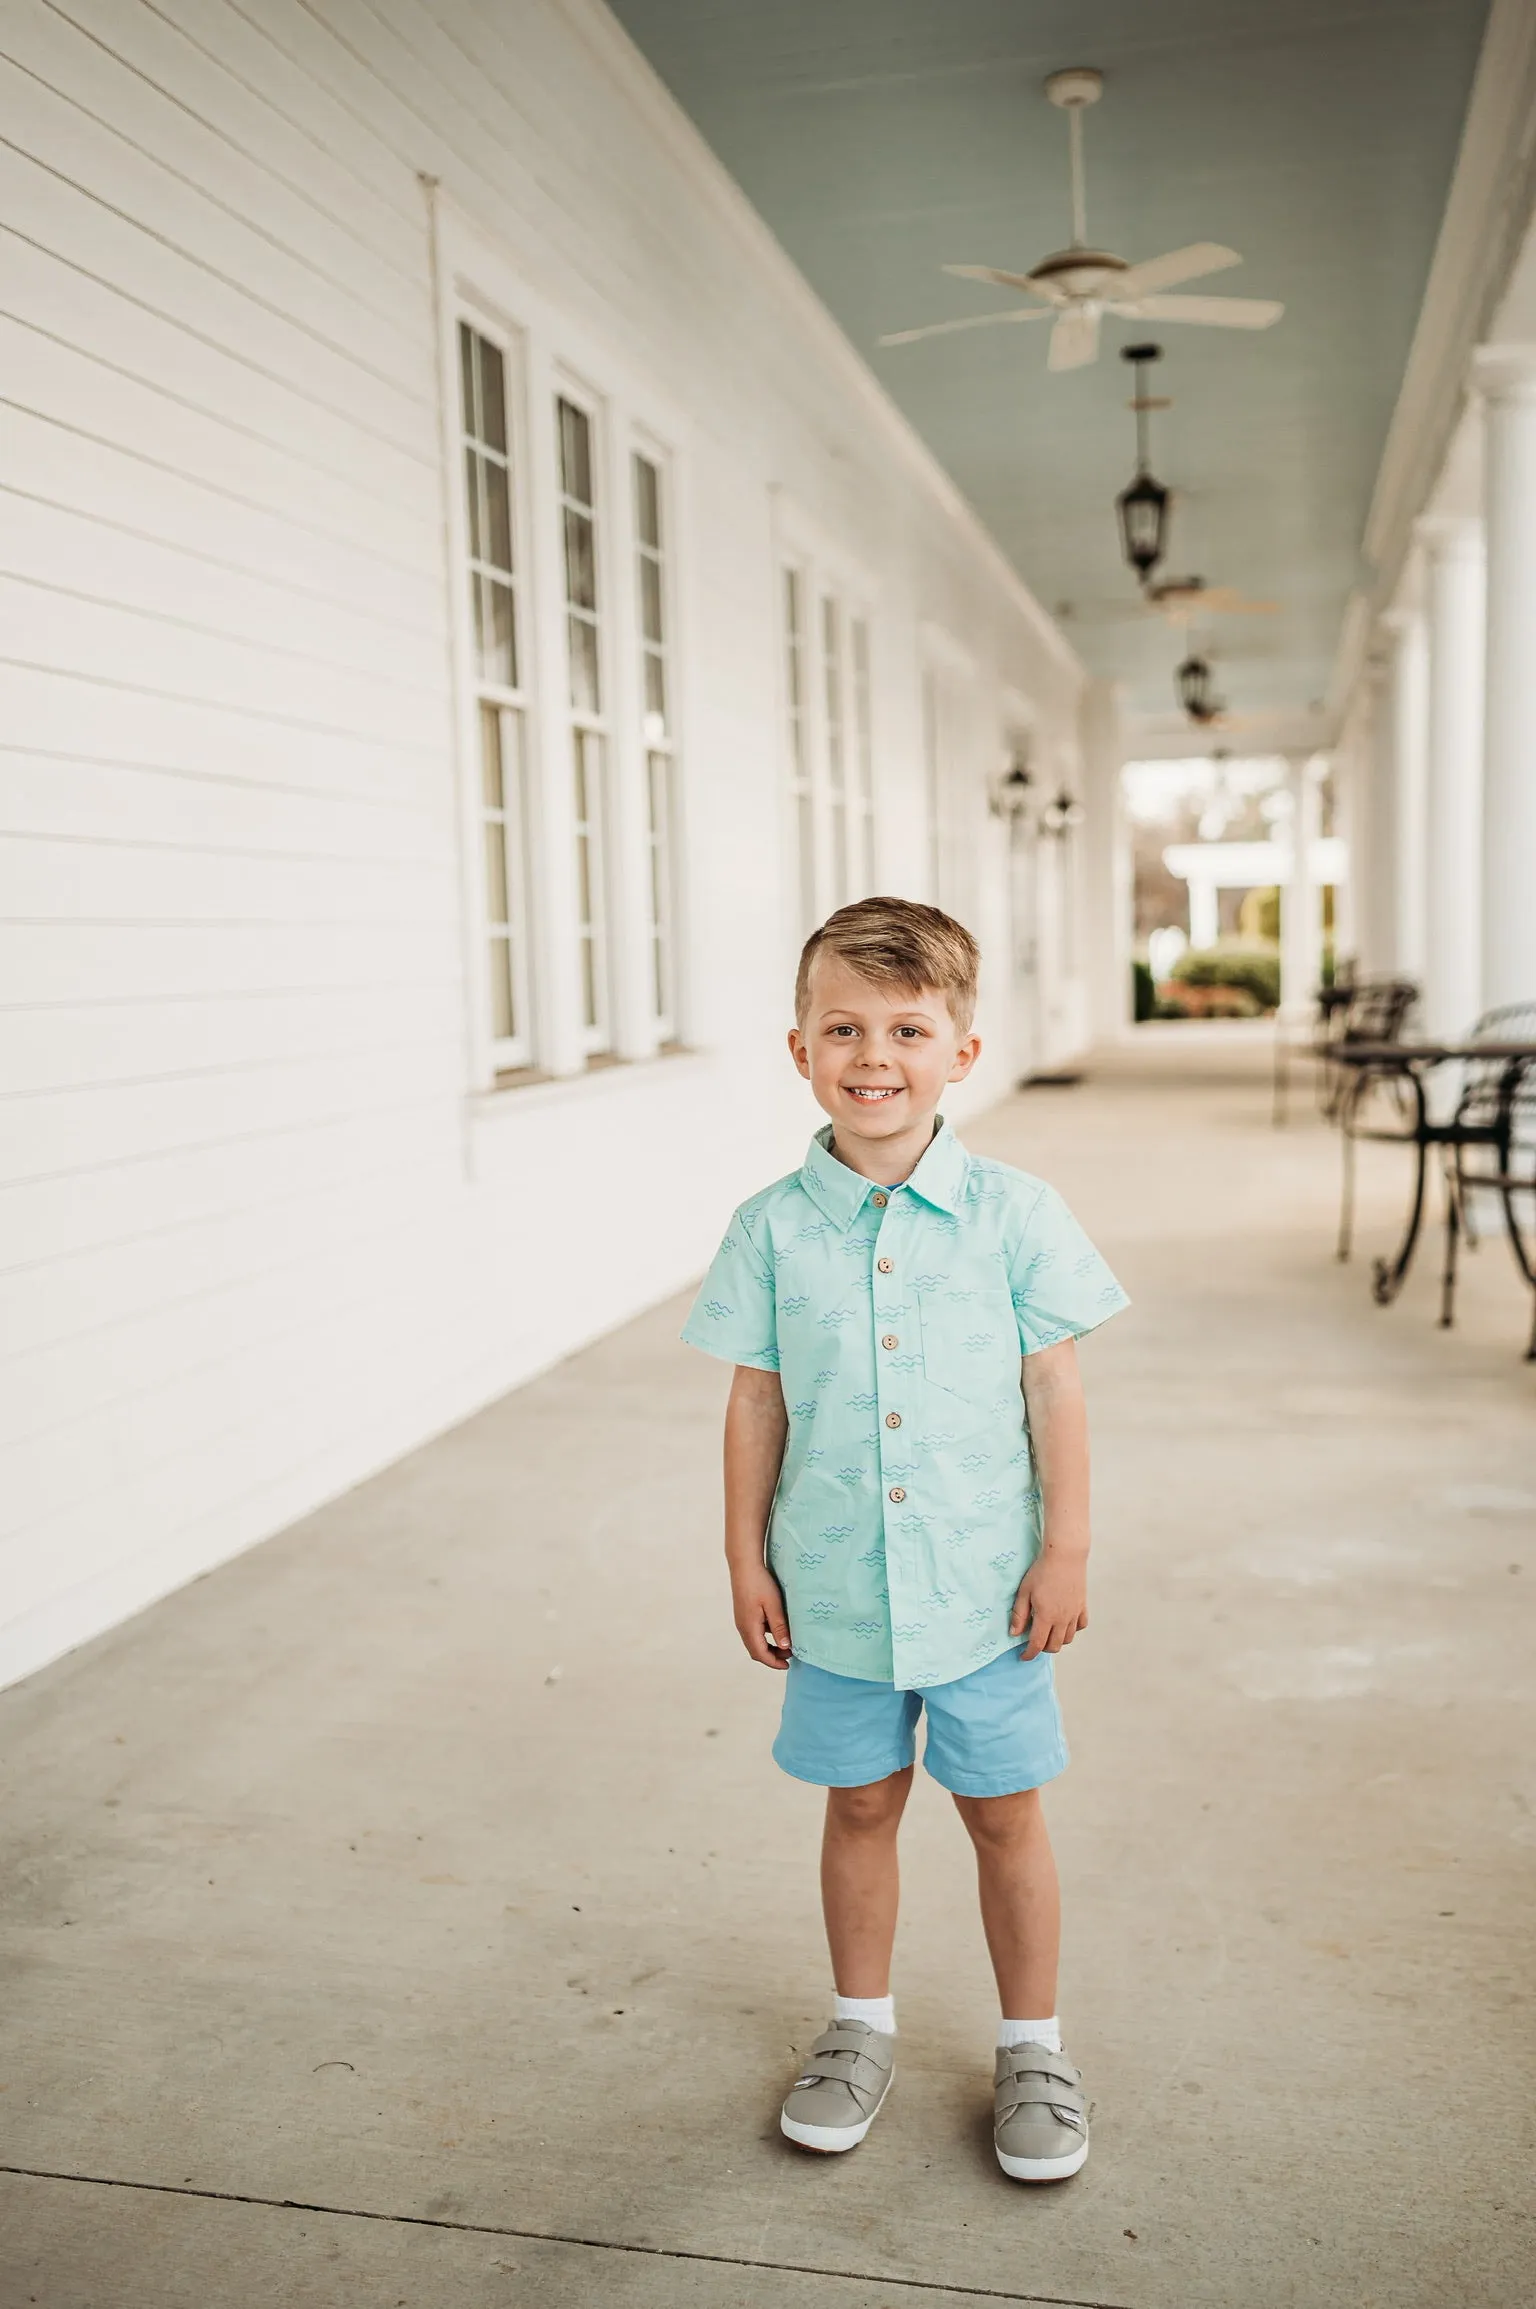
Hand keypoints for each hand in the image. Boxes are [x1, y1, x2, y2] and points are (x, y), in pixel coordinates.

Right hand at [732, 1564, 791, 1669]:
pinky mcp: (743, 1614)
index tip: (788, 1664)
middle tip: (790, 1655)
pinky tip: (777, 1629)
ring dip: (769, 1647)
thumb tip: (785, 1647)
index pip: (760, 1654)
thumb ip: (779, 1627)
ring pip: (755, 1642)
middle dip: (772, 1657)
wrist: (744, 1565)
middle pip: (756, 1651)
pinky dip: (765, 1637)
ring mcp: (741, 1620)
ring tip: (786, 1644)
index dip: (774, 1662)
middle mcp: (742, 1627)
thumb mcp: (774, 1605)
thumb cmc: (760, 1583)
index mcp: (749, 1628)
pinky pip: (754, 1632)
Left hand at [1009, 1545, 1087, 1659]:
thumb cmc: (1041, 1571)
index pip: (1037, 1644)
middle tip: (1034, 1641)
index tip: (1023, 1656)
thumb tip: (1014, 1634)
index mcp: (1046, 1617)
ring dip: (1057, 1640)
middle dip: (1042, 1648)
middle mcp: (1062, 1619)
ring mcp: (1074, 1613)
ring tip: (1048, 1632)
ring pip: (1068, 1639)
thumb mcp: (1024, 1592)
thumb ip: (1019, 1615)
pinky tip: (1064, 1623)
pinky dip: (1072, 1629)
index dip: (1029, 1654)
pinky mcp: (1082, 1606)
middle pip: (1054, 1646)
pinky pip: (1080, 1626)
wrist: (1065, 1556)